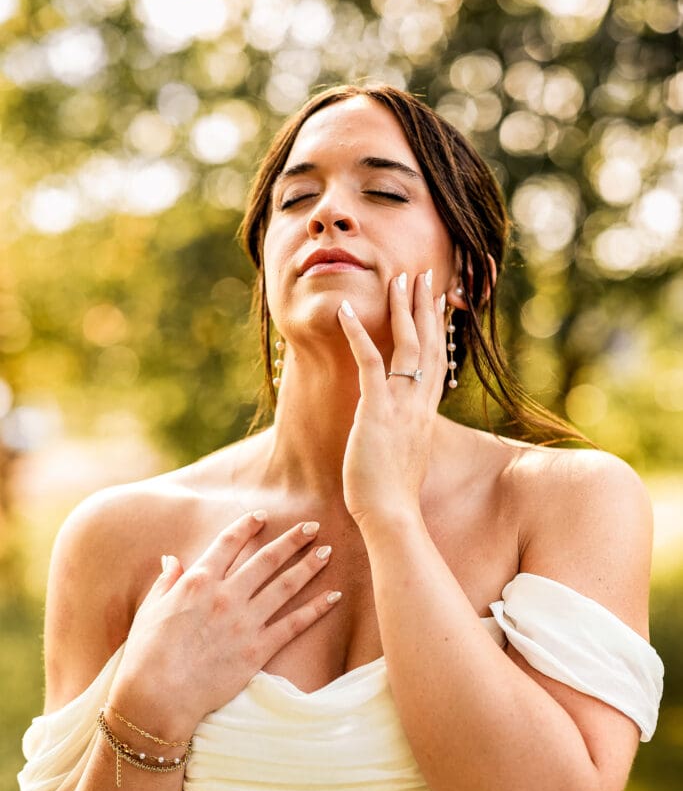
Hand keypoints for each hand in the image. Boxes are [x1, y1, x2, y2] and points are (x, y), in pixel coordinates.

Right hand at [108, 512, 339, 733]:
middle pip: (266, 559)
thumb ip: (167, 581)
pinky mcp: (258, 650)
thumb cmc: (147, 654)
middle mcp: (227, 596)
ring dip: (309, 567)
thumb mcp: (151, 609)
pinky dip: (317, 609)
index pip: (229, 544)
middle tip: (312, 526)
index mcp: (198, 581)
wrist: (158, 695)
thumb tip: (172, 559)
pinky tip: (334, 596)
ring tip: (327, 552)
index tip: (264, 515)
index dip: (248, 526)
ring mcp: (245, 622)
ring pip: (285, 586)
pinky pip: (295, 624)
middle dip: (292, 540)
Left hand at [337, 270, 445, 526]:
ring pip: (407, 346)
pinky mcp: (377, 412)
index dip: (437, 329)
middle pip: (429, 345)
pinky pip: (370, 364)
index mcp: (426, 414)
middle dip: (426, 306)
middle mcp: (419, 404)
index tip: (438, 302)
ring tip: (398, 278)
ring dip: (402, 308)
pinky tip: (347, 311)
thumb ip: (405, 436)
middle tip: (424, 274)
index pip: (436, 361)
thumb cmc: (392, 496)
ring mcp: (400, 406)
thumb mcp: (404, 458)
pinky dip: (358, 335)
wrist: (392, 516)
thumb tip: (399, 432)